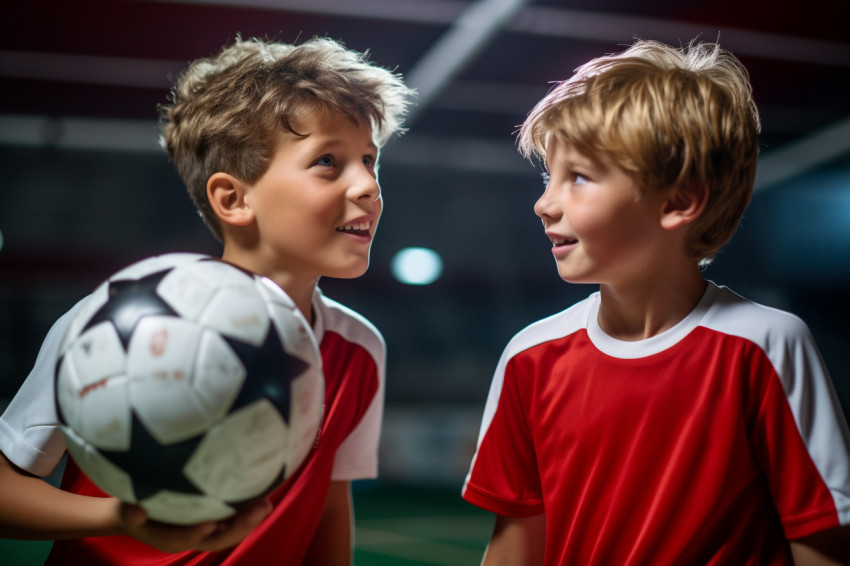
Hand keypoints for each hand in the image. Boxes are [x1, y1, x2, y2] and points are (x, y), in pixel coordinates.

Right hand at [118, 499, 272, 553]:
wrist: (139, 512)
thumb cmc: (133, 508)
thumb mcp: (126, 510)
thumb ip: (130, 514)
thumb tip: (135, 511)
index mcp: (171, 538)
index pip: (186, 539)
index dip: (197, 533)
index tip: (212, 522)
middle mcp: (193, 537)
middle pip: (218, 538)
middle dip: (240, 526)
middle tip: (261, 508)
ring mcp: (205, 529)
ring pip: (230, 530)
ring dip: (249, 519)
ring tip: (266, 503)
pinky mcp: (214, 518)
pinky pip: (233, 518)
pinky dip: (247, 509)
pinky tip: (262, 493)